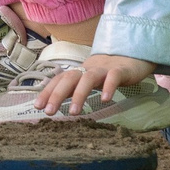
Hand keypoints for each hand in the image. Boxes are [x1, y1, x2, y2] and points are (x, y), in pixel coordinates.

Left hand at [34, 53, 155, 116]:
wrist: (132, 57)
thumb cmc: (106, 72)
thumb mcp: (87, 80)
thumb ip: (73, 88)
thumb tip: (53, 101)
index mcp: (78, 73)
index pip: (59, 80)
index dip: (47, 91)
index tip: (37, 106)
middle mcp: (87, 70)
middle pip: (69, 78)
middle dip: (56, 94)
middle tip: (49, 112)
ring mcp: (104, 69)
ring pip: (88, 79)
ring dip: (79, 95)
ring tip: (73, 112)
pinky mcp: (121, 71)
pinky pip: (113, 78)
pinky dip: (108, 87)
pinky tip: (105, 100)